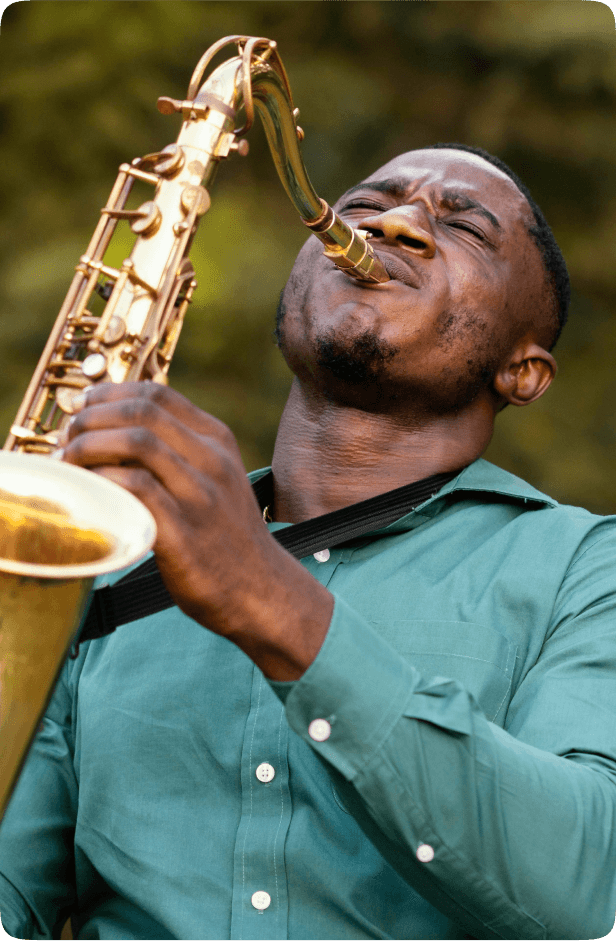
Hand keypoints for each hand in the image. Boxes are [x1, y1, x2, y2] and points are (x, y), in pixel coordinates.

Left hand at [61, 382, 332, 678]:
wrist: (260, 589)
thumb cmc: (225, 535)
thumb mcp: (216, 478)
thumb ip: (178, 451)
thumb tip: (115, 429)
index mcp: (217, 440)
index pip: (156, 393)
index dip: (109, 393)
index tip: (82, 407)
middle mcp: (212, 460)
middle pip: (141, 411)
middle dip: (92, 418)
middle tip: (69, 438)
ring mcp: (200, 495)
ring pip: (137, 442)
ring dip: (90, 447)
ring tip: (70, 462)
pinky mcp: (184, 532)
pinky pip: (136, 489)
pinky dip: (103, 482)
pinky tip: (88, 492)